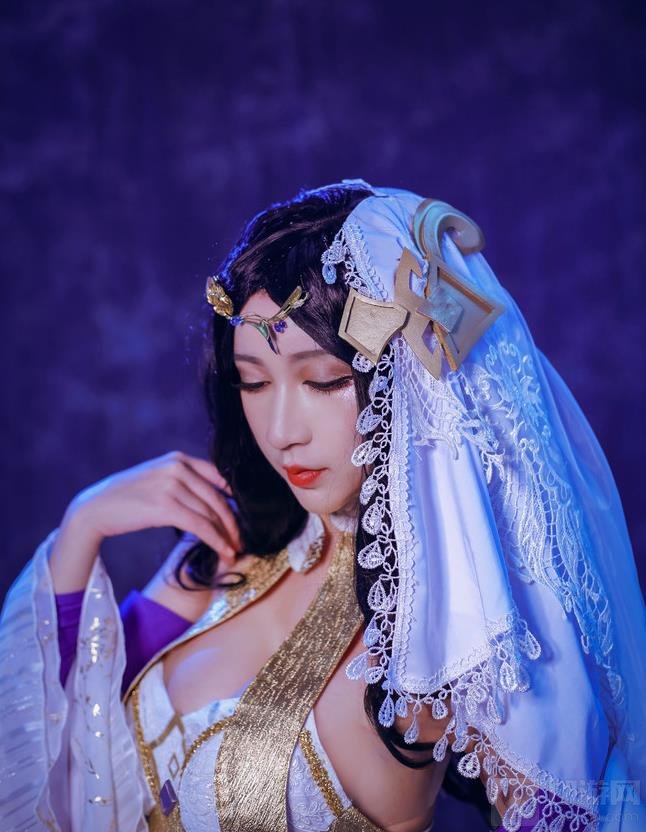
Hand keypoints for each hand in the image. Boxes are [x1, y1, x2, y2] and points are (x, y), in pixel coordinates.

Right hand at [67, 450, 240, 566]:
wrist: (95, 508)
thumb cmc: (127, 498)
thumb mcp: (158, 479)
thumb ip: (183, 482)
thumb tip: (214, 501)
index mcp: (178, 459)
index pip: (219, 478)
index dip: (235, 500)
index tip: (241, 518)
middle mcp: (177, 468)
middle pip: (218, 498)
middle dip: (233, 522)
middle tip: (241, 540)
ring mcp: (171, 485)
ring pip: (211, 514)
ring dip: (227, 535)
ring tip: (234, 550)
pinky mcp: (165, 506)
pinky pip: (201, 526)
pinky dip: (216, 540)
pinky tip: (224, 551)